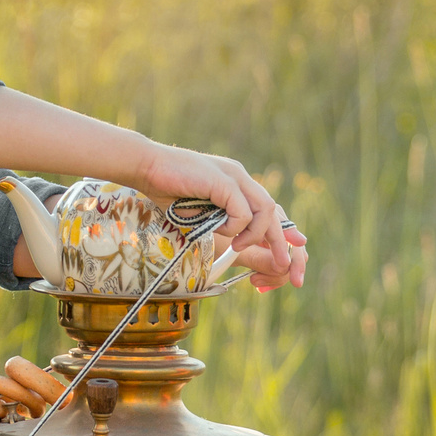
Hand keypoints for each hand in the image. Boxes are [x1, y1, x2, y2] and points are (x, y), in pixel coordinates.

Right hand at [133, 144, 301, 287]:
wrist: (147, 168)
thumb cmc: (168, 193)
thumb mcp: (202, 218)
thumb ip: (223, 229)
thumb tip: (242, 252)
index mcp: (238, 185)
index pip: (270, 209)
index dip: (283, 233)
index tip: (288, 258)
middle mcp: (241, 178)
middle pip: (274, 211)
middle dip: (282, 242)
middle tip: (284, 267)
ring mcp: (234, 176)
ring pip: (265, 210)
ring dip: (255, 234)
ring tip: (237, 246)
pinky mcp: (224, 180)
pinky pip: (242, 211)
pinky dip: (234, 227)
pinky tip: (217, 229)